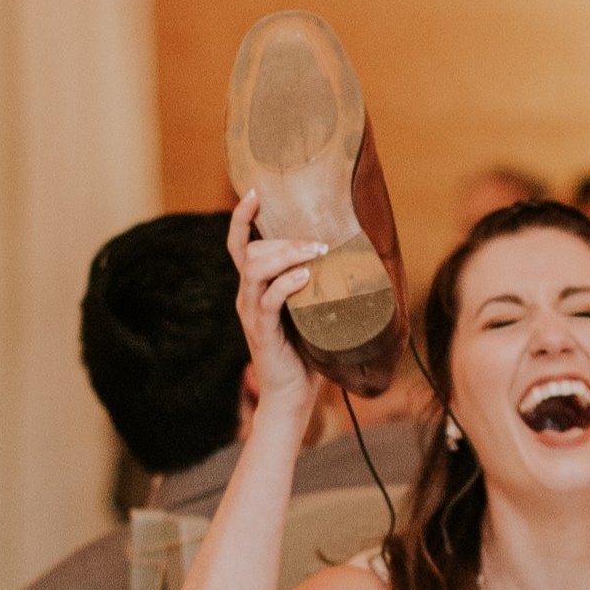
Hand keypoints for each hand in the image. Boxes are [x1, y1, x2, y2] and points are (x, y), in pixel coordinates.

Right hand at [226, 190, 323, 420]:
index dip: (241, 218)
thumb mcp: (311, 310)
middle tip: (317, 241)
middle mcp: (247, 297)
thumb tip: (351, 255)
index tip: (254, 192)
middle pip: (251, 252)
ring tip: (315, 253)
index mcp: (254, 288)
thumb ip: (318, 285)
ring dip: (286, 255)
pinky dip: (286, 284)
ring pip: (256, 270)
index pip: (239, 245)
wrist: (292, 397)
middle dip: (283, 240)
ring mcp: (252, 315)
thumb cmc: (306, 353)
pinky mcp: (262, 333)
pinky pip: (268, 301)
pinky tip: (306, 277)